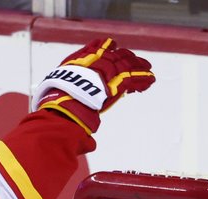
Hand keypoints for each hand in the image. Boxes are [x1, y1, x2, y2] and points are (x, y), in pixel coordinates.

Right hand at [32, 39, 154, 132]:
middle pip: (113, 56)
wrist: (64, 106)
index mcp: (77, 62)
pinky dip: (143, 79)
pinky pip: (133, 77)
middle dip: (125, 58)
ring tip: (148, 69)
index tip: (112, 47)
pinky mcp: (118, 81)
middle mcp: (92, 62)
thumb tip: (85, 141)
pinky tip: (151, 80)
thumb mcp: (58, 98)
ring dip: (138, 66)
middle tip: (136, 61)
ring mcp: (106, 70)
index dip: (104, 48)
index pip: (94, 49)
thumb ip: (73, 110)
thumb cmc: (56, 106)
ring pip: (126, 65)